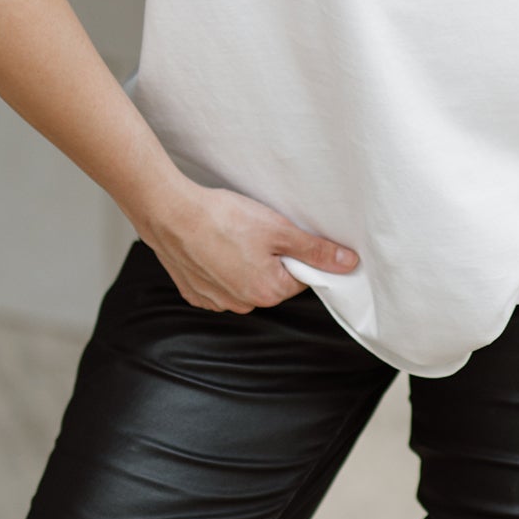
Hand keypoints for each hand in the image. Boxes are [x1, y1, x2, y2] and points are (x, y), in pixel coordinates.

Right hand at [141, 181, 359, 312]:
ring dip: (243, 263)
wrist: (171, 214)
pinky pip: (218, 283)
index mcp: (268, 292)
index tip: (282, 234)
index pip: (299, 277)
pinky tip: (213, 245)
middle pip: (272, 281)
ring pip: (244, 282)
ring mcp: (215, 301)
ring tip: (231, 235)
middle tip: (255, 231)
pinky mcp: (194, 293)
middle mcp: (242, 305)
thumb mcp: (279, 229)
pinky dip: (219, 266)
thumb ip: (315, 250)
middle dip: (269, 258)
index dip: (296, 252)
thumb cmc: (223, 219)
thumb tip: (347, 264)